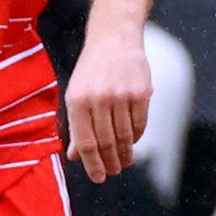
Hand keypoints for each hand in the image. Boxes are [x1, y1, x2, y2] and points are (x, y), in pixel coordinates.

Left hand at [64, 24, 151, 184]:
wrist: (114, 38)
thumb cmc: (92, 69)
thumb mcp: (75, 93)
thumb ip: (76, 125)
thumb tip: (74, 156)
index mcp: (77, 100)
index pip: (86, 142)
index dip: (92, 164)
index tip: (99, 177)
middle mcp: (99, 98)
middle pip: (106, 142)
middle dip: (109, 162)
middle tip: (113, 172)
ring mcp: (121, 95)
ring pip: (124, 135)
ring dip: (125, 153)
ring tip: (124, 162)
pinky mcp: (141, 91)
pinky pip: (140, 123)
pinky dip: (136, 137)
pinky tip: (133, 142)